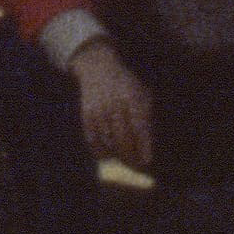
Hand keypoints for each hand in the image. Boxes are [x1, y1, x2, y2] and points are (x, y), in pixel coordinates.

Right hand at [71, 45, 155, 172]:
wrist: (98, 68)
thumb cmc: (126, 85)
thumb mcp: (142, 95)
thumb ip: (146, 119)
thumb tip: (147, 148)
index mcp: (133, 98)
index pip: (139, 128)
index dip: (143, 147)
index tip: (147, 161)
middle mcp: (114, 105)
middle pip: (123, 140)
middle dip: (131, 157)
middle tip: (136, 165)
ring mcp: (99, 110)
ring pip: (109, 143)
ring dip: (118, 155)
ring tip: (125, 159)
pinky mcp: (86, 116)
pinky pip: (93, 141)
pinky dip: (101, 152)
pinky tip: (110, 154)